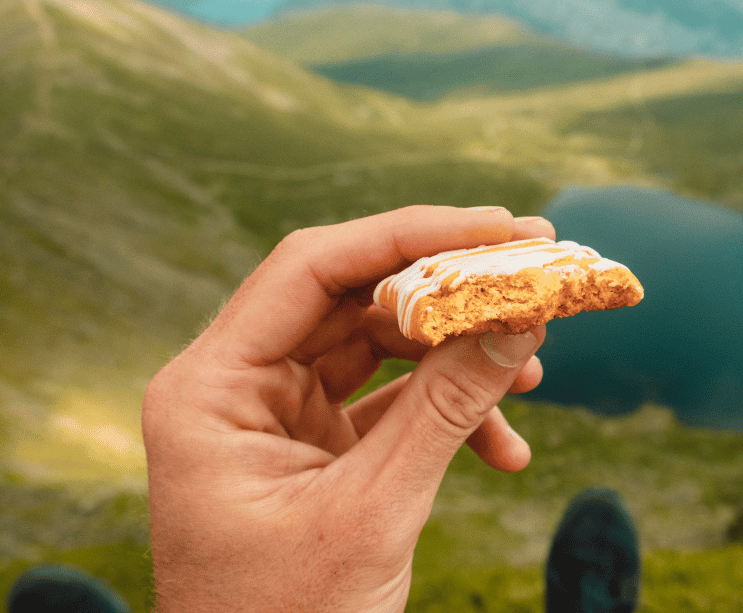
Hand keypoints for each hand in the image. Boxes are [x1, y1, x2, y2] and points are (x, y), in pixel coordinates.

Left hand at [142, 205, 551, 611]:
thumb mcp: (374, 514)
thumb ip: (445, 410)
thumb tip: (520, 318)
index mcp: (209, 390)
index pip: (311, 268)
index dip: (411, 236)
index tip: (501, 228)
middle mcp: (233, 388)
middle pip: (352, 299)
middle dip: (448, 295)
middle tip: (532, 278)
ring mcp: (272, 417)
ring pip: (378, 348)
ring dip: (457, 359)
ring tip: (531, 376)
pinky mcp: (311, 448)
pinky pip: (387, 404)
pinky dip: (446, 416)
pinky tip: (506, 451)